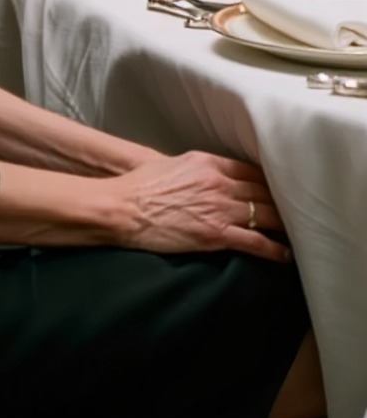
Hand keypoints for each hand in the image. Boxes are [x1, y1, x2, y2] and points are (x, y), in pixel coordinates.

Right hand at [110, 150, 288, 261]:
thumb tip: (204, 177)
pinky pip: (257, 242)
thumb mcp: (167, 165)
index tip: (277, 190)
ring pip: (267, 215)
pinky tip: (285, 255)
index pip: (251, 170)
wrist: (122, 208)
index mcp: (206, 162)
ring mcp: (220, 209)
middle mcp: (218, 183)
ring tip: (294, 233)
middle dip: (281, 203)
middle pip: (264, 192)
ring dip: (283, 225)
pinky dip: (275, 250)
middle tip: (293, 213)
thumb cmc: (137, 187)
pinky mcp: (218, 234)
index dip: (268, 182)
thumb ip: (194, 170)